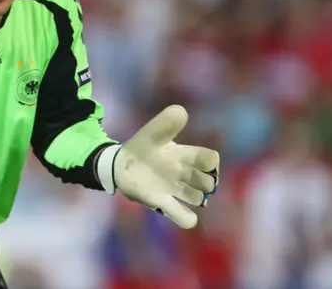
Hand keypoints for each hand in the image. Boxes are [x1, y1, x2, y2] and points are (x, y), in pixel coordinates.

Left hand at [98, 106, 218, 228]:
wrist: (120, 163)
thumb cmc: (141, 146)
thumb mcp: (152, 133)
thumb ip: (165, 123)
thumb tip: (182, 111)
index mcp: (184, 155)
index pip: (209, 159)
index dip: (211, 162)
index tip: (205, 162)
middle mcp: (183, 174)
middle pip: (207, 182)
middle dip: (205, 182)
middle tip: (192, 178)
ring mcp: (174, 189)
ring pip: (198, 198)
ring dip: (196, 198)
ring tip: (185, 193)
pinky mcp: (162, 202)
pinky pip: (183, 216)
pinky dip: (187, 218)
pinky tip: (186, 215)